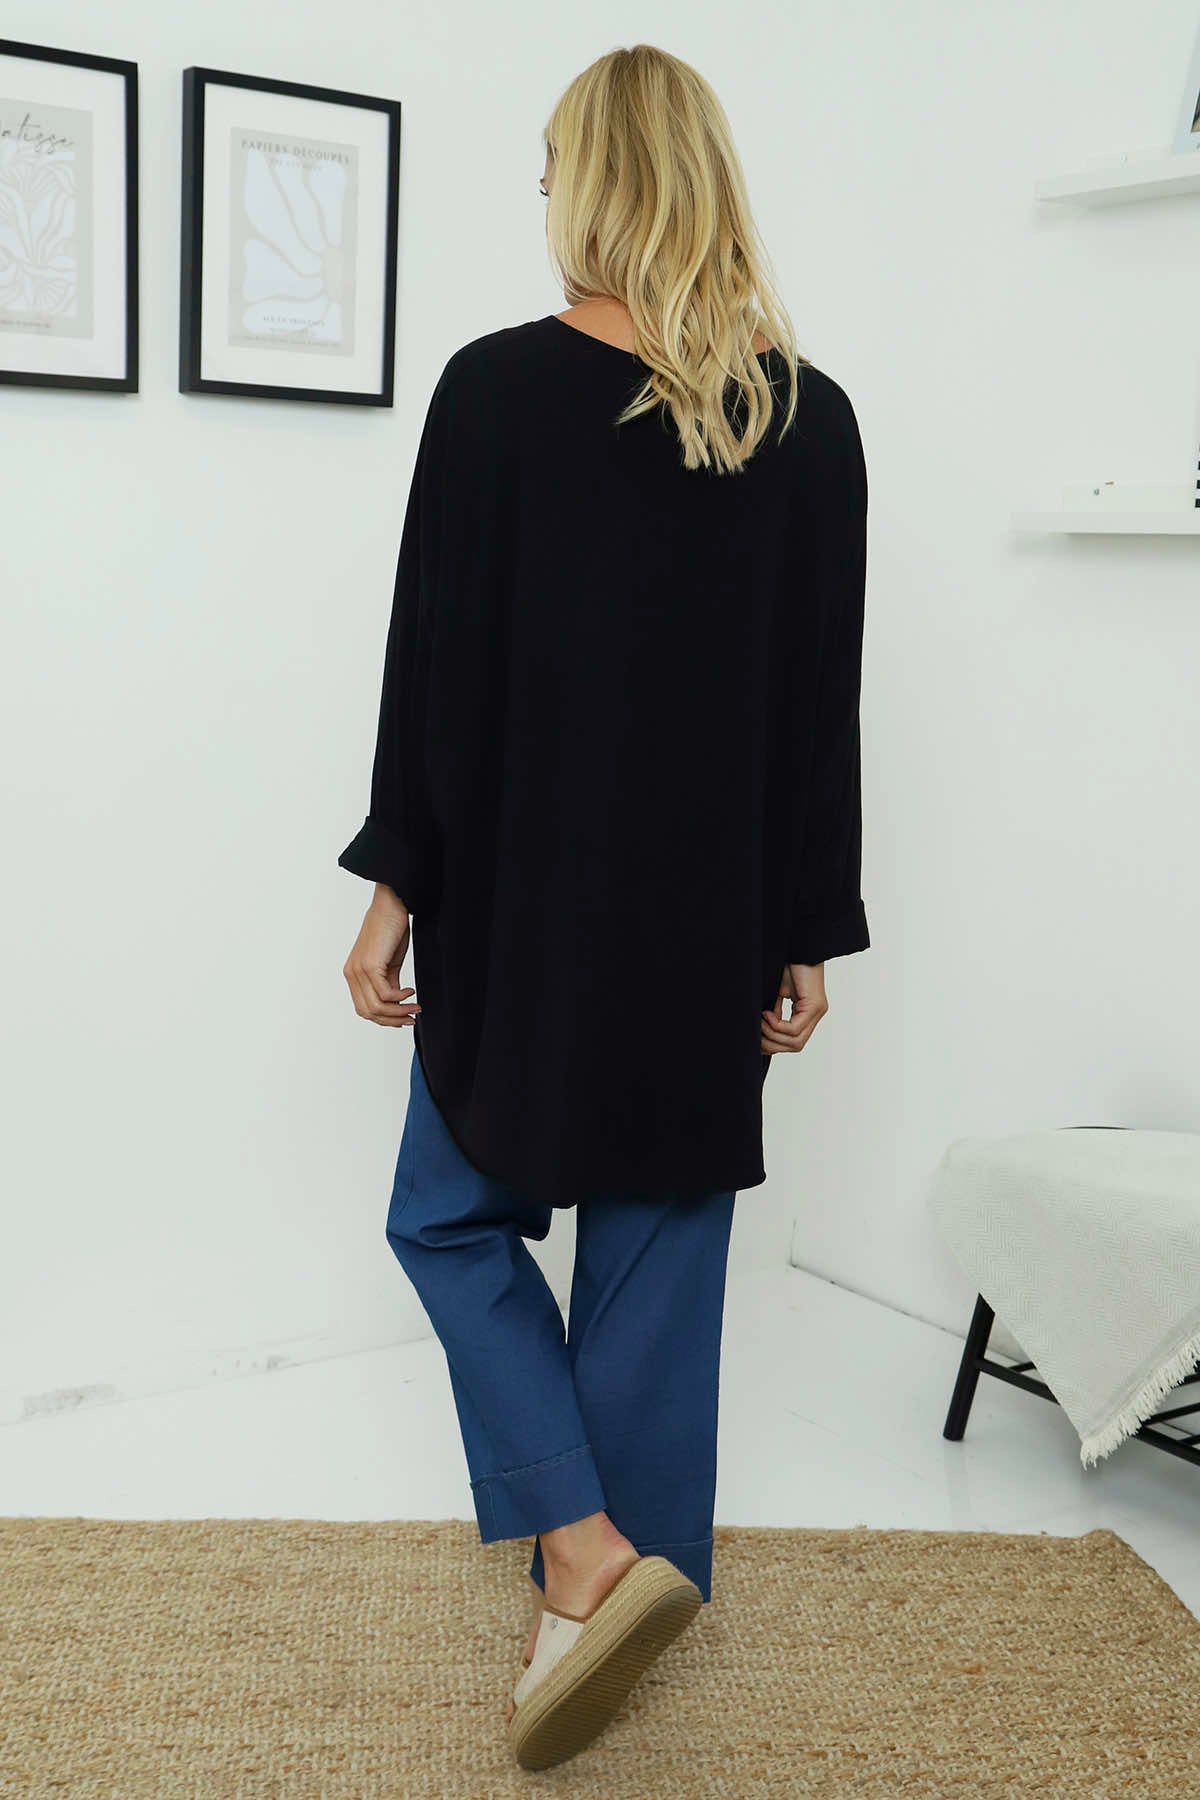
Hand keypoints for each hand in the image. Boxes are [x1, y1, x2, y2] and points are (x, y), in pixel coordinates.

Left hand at [343, 886, 420, 1027]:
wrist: (391, 905)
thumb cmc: (391, 930)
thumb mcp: (389, 963)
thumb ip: (389, 983)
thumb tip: (396, 1003)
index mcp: (353, 974)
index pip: (364, 1008)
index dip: (384, 1019)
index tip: (403, 1018)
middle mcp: (351, 974)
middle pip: (368, 1012)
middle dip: (392, 1020)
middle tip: (412, 1016)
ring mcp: (358, 970)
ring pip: (375, 1007)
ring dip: (399, 1011)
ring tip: (415, 1007)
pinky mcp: (370, 965)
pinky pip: (384, 994)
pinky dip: (400, 998)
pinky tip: (411, 991)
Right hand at [761, 961, 827, 1053]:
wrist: (799, 949)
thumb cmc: (790, 965)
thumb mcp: (779, 993)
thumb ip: (775, 1012)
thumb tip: (764, 1028)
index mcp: (808, 1014)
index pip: (794, 1042)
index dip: (775, 1044)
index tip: (758, 1034)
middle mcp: (815, 1015)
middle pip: (795, 1046)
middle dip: (772, 1044)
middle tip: (757, 1033)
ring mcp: (817, 1011)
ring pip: (795, 1041)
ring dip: (773, 1035)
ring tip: (761, 1022)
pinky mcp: (815, 1006)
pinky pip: (794, 1028)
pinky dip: (776, 1025)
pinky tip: (767, 1014)